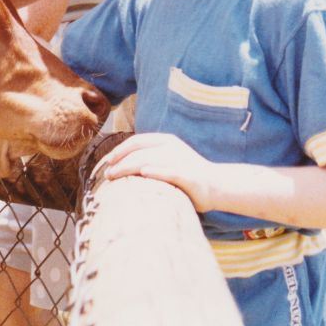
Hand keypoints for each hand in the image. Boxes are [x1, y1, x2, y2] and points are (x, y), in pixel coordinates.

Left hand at [103, 132, 217, 211]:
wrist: (218, 184)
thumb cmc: (187, 175)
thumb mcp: (168, 159)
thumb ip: (150, 157)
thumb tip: (122, 164)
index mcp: (165, 140)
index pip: (136, 141)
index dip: (119, 150)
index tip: (107, 162)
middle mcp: (171, 147)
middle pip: (137, 152)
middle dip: (119, 162)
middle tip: (106, 174)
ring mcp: (179, 160)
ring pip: (147, 160)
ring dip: (127, 168)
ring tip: (114, 177)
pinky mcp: (187, 175)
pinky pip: (167, 171)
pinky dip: (154, 171)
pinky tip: (143, 174)